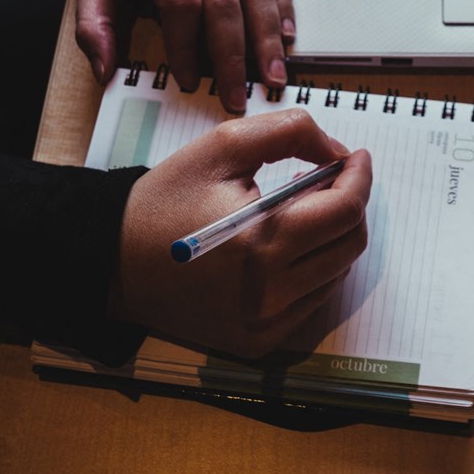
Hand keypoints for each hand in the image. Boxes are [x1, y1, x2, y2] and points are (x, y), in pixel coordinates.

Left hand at [76, 0, 294, 111]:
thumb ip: (94, 23)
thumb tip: (105, 72)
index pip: (180, 0)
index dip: (188, 47)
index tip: (188, 81)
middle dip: (234, 55)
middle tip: (239, 96)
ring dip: (267, 36)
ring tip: (273, 76)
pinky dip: (282, 1)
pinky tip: (284, 34)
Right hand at [110, 109, 371, 359]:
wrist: (114, 262)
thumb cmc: (166, 200)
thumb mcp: (222, 146)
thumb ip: (288, 133)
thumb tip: (339, 153)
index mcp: (262, 241)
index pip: (345, 210)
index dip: (360, 177)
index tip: (356, 157)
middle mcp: (270, 292)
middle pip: (350, 244)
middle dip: (349, 204)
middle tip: (325, 180)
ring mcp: (267, 323)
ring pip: (336, 273)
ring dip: (330, 237)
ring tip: (298, 210)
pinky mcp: (260, 341)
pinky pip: (311, 301)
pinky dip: (312, 269)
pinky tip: (283, 246)